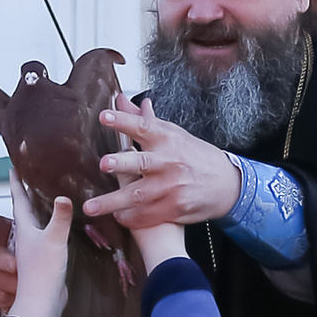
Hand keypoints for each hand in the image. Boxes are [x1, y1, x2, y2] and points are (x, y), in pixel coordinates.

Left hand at [7, 176, 73, 316]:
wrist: (42, 302)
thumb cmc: (43, 272)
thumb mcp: (54, 240)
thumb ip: (59, 218)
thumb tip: (63, 197)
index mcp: (25, 228)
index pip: (19, 200)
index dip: (17, 183)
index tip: (14, 167)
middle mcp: (27, 236)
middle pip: (25, 209)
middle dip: (27, 193)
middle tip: (30, 177)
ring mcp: (35, 248)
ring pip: (35, 222)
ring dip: (39, 209)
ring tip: (45, 197)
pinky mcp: (45, 258)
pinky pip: (46, 235)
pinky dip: (50, 225)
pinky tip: (60, 226)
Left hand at [88, 101, 231, 245]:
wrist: (226, 185)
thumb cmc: (195, 156)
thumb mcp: (173, 135)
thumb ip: (143, 120)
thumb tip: (120, 100)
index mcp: (168, 140)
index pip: (143, 127)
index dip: (124, 121)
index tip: (105, 116)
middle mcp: (169, 163)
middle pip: (142, 163)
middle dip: (122, 164)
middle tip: (104, 164)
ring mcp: (172, 188)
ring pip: (138, 195)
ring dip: (113, 202)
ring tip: (90, 207)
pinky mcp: (174, 209)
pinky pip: (147, 215)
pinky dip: (130, 217)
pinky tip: (117, 216)